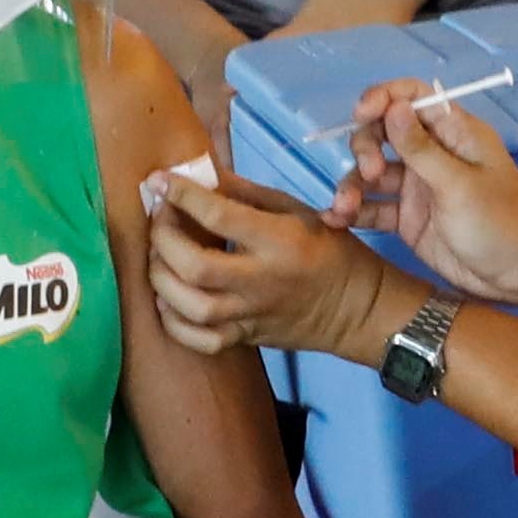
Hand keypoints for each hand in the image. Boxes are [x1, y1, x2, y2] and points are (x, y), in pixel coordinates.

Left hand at [137, 169, 413, 363]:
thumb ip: (244, 194)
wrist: (358, 309)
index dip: (181, 194)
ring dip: (161, 278)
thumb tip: (197, 177)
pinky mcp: (247, 339)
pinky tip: (169, 299)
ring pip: (191, 306)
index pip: (218, 215)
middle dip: (164, 238)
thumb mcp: (296, 211)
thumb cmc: (328, 251)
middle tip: (160, 219)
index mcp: (278, 241)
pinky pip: (200, 341)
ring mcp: (252, 315)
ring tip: (160, 257)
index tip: (159, 180)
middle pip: (195, 265)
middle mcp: (262, 281)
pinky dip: (173, 322)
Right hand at [335, 78, 517, 298]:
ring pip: (371, 172)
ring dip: (352, 184)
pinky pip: (372, 207)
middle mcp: (433, 154)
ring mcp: (417, 186)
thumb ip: (422, 148)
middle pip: (382, 132)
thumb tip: (395, 106)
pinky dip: (353, 210)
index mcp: (455, 134)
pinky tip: (334, 219)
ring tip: (344, 208)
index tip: (361, 113)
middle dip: (366, 147)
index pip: (413, 97)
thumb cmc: (501, 224)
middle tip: (372, 174)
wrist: (517, 277)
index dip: (383, 98)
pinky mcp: (407, 218)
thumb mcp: (460, 184)